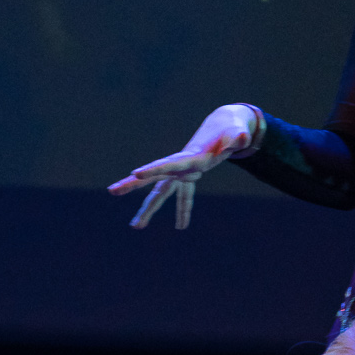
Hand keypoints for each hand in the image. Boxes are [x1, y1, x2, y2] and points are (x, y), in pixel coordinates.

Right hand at [108, 104, 262, 228]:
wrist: (227, 127)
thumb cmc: (233, 130)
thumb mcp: (237, 133)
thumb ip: (238, 137)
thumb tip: (242, 139)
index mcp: (189, 157)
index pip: (167, 165)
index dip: (152, 169)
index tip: (134, 173)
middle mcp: (181, 166)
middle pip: (153, 177)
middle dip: (132, 184)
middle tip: (112, 190)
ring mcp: (184, 173)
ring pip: (161, 193)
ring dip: (149, 210)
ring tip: (136, 226)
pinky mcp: (191, 177)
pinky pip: (185, 197)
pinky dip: (184, 211)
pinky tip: (182, 227)